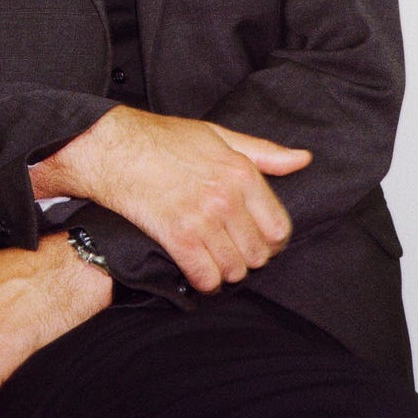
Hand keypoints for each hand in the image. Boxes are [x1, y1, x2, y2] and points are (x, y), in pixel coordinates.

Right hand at [32, 108, 311, 293]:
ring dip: (225, 271)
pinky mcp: (177, 237)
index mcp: (242, 173)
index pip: (279, 228)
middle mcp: (227, 198)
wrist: (115, 148)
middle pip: (259, 255)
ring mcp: (203, 219)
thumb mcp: (218, 135)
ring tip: (211, 258)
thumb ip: (264, 152)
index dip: (270, 241)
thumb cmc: (165, 139)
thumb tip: (303, 160)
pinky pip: (206, 278)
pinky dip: (204, 281)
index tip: (254, 239)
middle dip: (247, 257)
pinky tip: (196, 269)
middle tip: (229, 249)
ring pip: (235, 270)